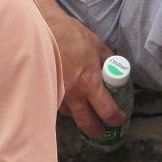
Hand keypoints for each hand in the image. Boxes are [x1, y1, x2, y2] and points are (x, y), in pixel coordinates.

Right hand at [46, 9, 124, 138]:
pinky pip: (57, 105)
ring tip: (83, 115)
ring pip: (70, 115)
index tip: (119, 120)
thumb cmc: (70, 34)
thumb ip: (107, 59)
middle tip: (101, 132)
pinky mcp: (46, 90)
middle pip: (86, 122)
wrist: (43, 29)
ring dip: (78, 117)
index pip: (106, 109)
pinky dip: (64, 106)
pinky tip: (67, 102)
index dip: (115, 118)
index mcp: (90, 81)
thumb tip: (115, 67)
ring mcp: (58, 93)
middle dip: (96, 131)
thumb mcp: (96, 44)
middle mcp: (74, 93)